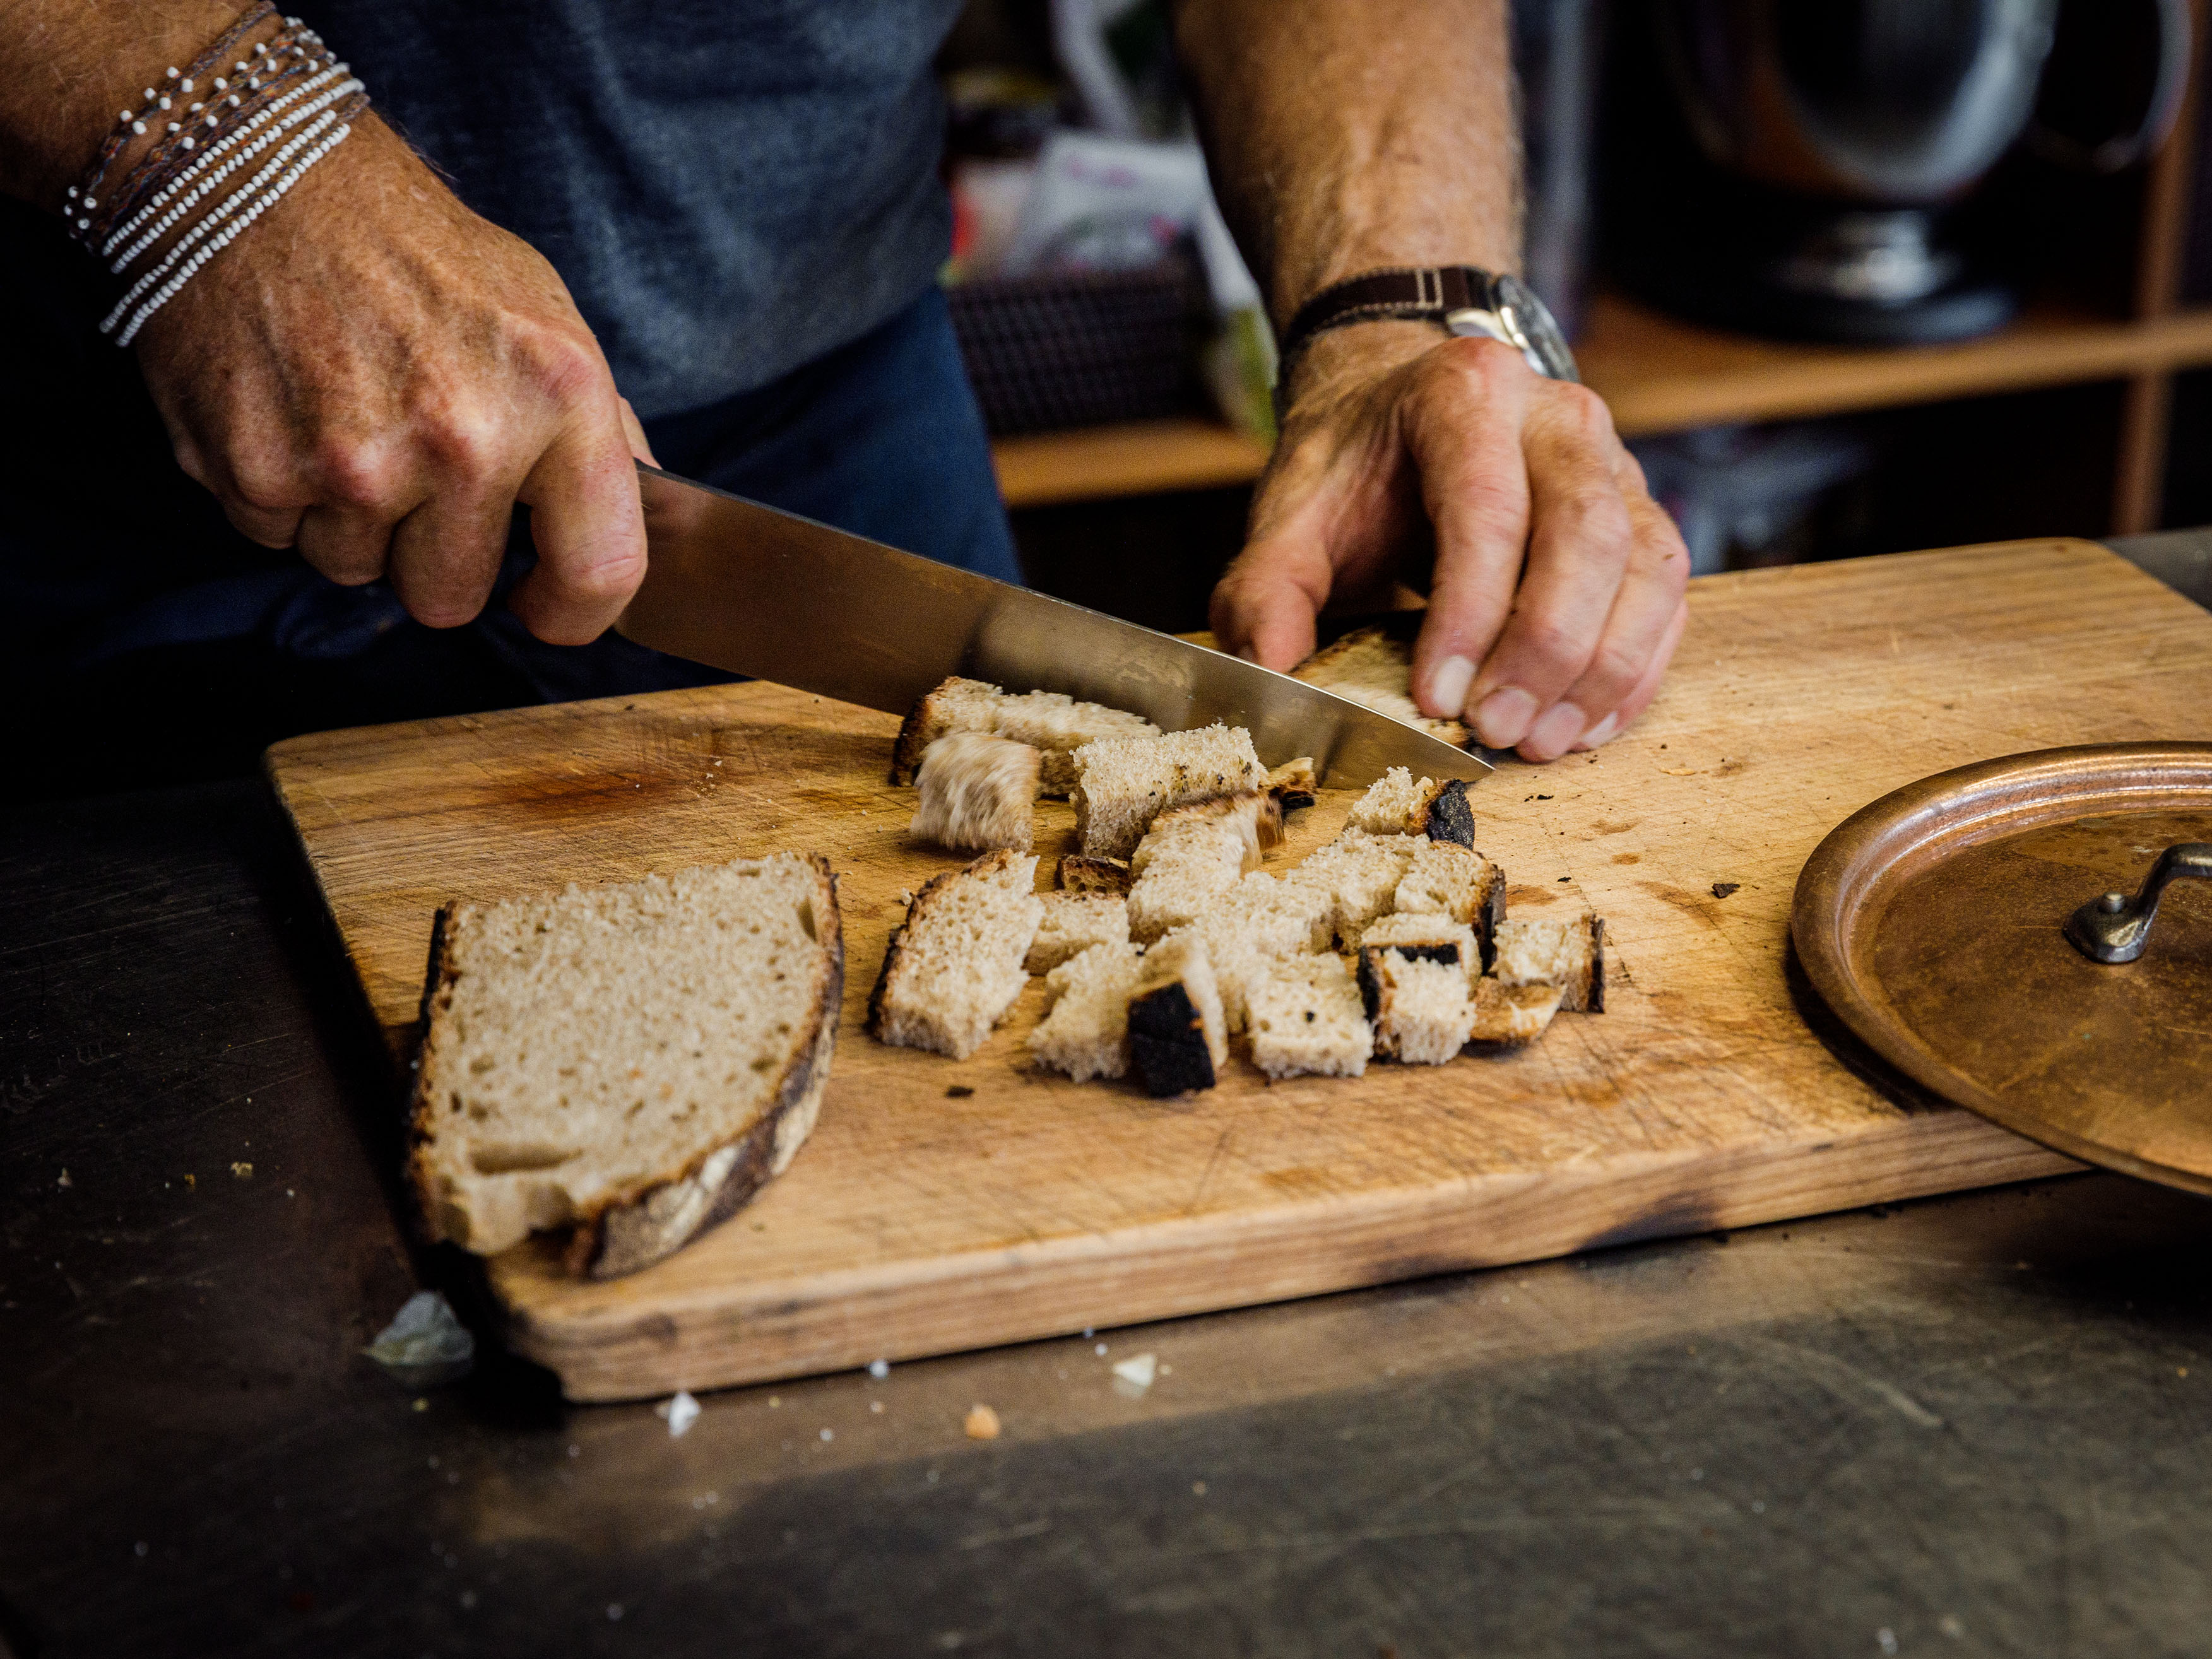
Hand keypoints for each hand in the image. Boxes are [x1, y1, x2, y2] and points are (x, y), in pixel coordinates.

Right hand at [134, 113, 650, 643]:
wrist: (264, 177)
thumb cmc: (417, 253)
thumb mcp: (544, 318)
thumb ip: (595, 429)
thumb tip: (640, 512)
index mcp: (557, 397)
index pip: (599, 571)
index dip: (572, 613)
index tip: (542, 604)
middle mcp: (463, 438)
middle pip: (451, 599)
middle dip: (432, 556)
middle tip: (413, 472)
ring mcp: (355, 461)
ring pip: (356, 571)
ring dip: (350, 521)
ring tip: (346, 420)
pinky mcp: (258, 469)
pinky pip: (278, 538)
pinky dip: (281, 494)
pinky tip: (290, 411)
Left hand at [1210, 323, 1689, 761]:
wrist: (1405, 413)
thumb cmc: (1354, 470)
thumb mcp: (1290, 517)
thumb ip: (1265, 592)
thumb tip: (1269, 673)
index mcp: (1465, 394)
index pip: (1486, 508)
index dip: (1469, 613)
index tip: (1436, 697)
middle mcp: (1558, 416)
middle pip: (1585, 535)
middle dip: (1545, 648)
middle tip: (1495, 731)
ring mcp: (1614, 464)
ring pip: (1646, 568)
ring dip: (1602, 670)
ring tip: (1539, 742)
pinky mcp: (1641, 515)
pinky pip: (1667, 597)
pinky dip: (1636, 670)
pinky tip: (1583, 726)